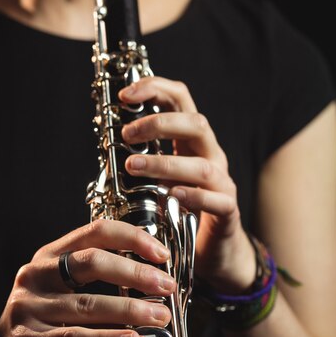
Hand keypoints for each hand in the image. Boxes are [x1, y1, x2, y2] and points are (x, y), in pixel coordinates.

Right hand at [0, 219, 173, 336]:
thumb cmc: (46, 324)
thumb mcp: (69, 295)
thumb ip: (103, 286)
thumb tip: (153, 284)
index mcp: (50, 256)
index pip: (95, 232)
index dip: (132, 238)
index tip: (161, 254)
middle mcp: (36, 274)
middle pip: (92, 262)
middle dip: (135, 273)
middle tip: (165, 287)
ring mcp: (28, 306)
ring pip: (87, 304)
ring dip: (130, 310)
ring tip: (159, 317)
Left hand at [119, 77, 254, 293]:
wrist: (213, 248)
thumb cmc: (180, 208)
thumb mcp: (158, 176)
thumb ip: (141, 155)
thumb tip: (107, 139)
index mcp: (191, 141)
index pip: (180, 100)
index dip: (155, 88)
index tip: (125, 94)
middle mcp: (211, 155)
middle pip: (196, 124)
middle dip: (159, 123)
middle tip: (127, 134)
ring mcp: (222, 183)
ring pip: (202, 165)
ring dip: (165, 163)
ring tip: (134, 166)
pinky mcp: (228, 211)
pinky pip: (217, 200)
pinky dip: (194, 196)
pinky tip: (172, 195)